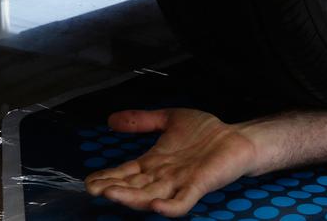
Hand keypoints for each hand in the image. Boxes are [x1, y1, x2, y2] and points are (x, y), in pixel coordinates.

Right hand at [84, 108, 258, 216]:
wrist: (237, 137)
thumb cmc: (207, 132)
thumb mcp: (169, 119)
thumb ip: (142, 120)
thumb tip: (111, 119)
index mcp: (154, 162)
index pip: (126, 172)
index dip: (108, 177)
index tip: (89, 181)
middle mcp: (163, 176)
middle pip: (134, 187)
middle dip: (114, 189)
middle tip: (95, 190)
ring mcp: (180, 183)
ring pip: (150, 196)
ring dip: (131, 198)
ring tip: (112, 194)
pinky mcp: (198, 185)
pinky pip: (181, 202)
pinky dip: (169, 208)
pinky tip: (155, 207)